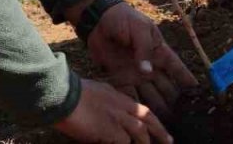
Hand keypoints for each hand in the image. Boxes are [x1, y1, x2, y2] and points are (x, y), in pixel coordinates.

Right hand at [52, 78, 171, 143]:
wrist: (63, 96)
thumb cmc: (71, 94)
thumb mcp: (95, 93)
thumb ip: (107, 102)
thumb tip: (108, 116)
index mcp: (118, 96)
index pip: (140, 108)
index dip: (151, 119)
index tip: (158, 127)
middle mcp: (122, 106)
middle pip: (148, 118)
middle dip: (160, 131)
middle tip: (169, 141)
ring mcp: (119, 118)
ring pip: (141, 133)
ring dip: (146, 143)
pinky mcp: (113, 131)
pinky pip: (125, 143)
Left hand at [87, 2, 196, 117]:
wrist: (98, 20)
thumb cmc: (124, 19)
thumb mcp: (139, 29)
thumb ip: (144, 50)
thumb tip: (148, 72)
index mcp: (158, 50)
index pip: (175, 66)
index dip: (185, 77)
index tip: (196, 90)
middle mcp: (149, 65)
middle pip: (164, 85)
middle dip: (172, 98)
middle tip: (180, 114)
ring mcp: (134, 72)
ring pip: (149, 93)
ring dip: (155, 105)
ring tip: (163, 120)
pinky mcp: (119, 77)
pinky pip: (129, 93)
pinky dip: (134, 103)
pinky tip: (139, 115)